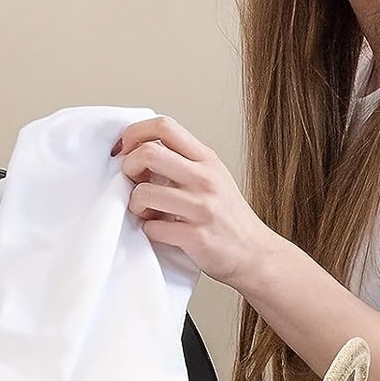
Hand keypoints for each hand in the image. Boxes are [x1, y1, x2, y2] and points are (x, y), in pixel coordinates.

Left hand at [113, 115, 274, 292]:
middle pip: (148, 153)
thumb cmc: (229, 219)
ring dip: (134, 204)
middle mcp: (204, 178)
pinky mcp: (195, 237)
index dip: (135, 133)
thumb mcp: (213, 178)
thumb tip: (141, 154)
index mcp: (206, 159)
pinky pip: (153, 228)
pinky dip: (148, 231)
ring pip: (144, 193)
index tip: (125, 149)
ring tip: (145, 212)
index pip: (164, 126)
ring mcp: (201, 207)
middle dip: (128, 167)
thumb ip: (183, 164)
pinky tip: (159, 232)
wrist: (254, 254)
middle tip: (131, 182)